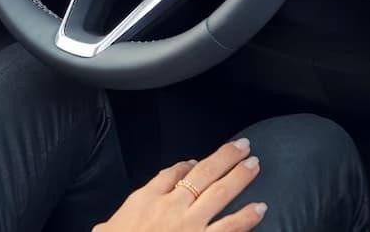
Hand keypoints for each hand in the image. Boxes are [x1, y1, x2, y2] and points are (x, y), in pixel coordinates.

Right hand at [95, 138, 266, 231]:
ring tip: (254, 164)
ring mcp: (190, 224)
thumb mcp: (108, 226)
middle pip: (202, 174)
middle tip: (243, 146)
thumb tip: (126, 212)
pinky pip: (230, 227)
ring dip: (239, 178)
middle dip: (224, 158)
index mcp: (147, 198)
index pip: (171, 173)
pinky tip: (260, 207)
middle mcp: (172, 206)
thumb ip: (123, 213)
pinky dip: (246, 217)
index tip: (197, 161)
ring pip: (219, 194)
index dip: (187, 165)